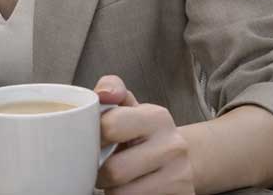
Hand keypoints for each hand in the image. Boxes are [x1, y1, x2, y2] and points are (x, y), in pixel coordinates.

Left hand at [94, 75, 194, 194]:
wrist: (181, 159)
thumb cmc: (142, 132)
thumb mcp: (129, 106)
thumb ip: (111, 88)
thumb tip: (104, 93)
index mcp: (156, 117)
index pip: (109, 127)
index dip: (91, 137)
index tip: (91, 141)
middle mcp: (172, 147)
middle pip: (114, 171)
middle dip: (99, 172)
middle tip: (99, 167)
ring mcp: (179, 177)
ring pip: (121, 194)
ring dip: (110, 190)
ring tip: (115, 179)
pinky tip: (130, 189)